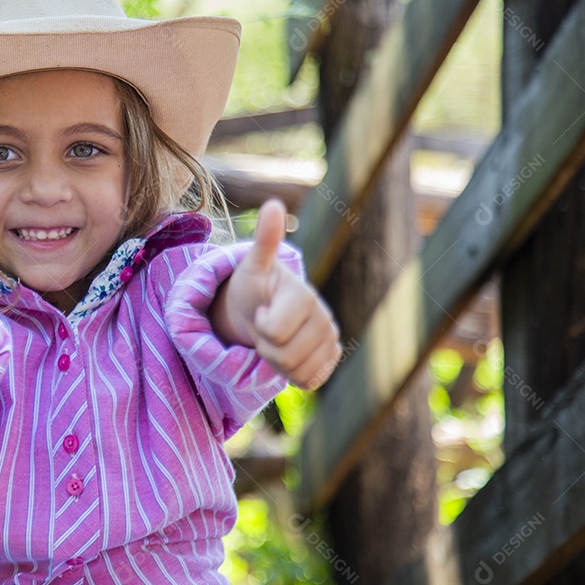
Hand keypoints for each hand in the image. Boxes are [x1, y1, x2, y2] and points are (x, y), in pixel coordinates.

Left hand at [212, 199, 341, 388]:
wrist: (263, 308)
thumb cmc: (255, 285)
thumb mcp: (253, 264)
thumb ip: (265, 240)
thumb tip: (273, 204)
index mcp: (305, 295)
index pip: (275, 332)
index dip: (261, 328)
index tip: (262, 312)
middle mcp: (325, 318)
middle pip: (286, 356)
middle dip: (267, 347)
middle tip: (266, 327)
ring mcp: (330, 339)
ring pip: (297, 371)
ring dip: (278, 362)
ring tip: (276, 339)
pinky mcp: (331, 359)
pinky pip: (310, 381)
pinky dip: (293, 374)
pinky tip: (289, 354)